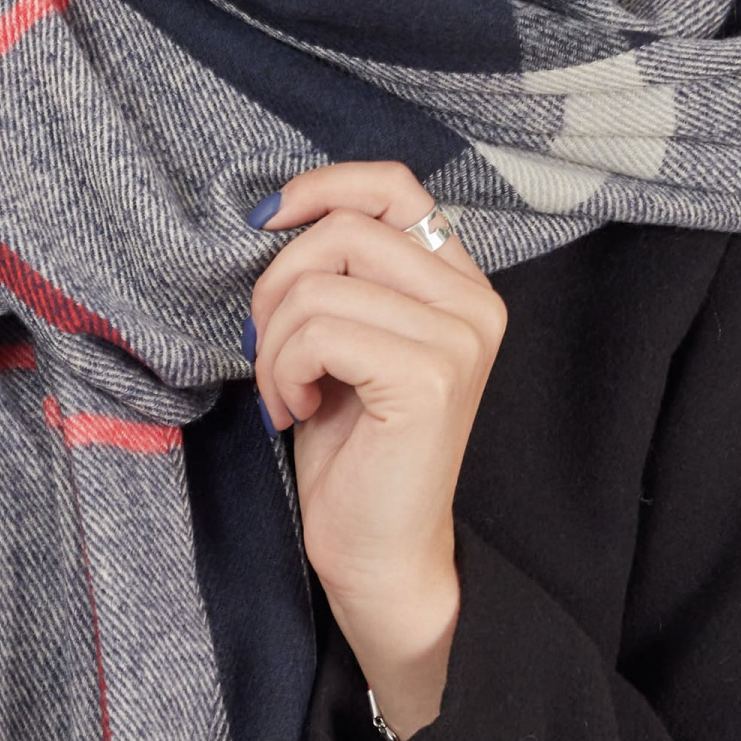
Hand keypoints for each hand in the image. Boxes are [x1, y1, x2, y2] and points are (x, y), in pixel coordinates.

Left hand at [249, 161, 505, 737]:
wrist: (379, 554)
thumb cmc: (355, 455)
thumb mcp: (343, 343)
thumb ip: (339, 275)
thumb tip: (276, 213)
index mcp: (460, 285)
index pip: (393, 186)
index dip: (321, 188)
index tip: (265, 222)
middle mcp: (475, 303)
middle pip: (343, 229)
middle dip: (277, 288)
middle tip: (271, 356)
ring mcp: (459, 338)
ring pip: (320, 283)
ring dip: (276, 343)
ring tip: (290, 394)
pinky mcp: (429, 376)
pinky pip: (319, 330)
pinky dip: (286, 370)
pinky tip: (299, 411)